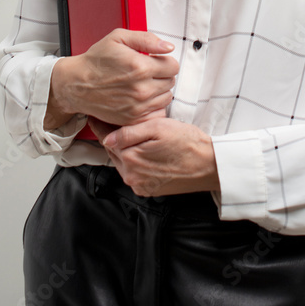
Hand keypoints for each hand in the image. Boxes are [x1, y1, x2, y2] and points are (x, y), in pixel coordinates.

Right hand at [44, 30, 178, 129]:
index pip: (173, 66)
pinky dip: (152, 105)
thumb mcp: (119, 38)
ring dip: (159, 90)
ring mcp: (137, 107)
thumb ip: (147, 39)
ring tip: (143, 83)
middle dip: (162, 75)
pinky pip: (156, 112)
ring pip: (166, 98)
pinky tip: (141, 97)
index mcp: (140, 67)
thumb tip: (168, 47)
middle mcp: (141, 89)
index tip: (155, 61)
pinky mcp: (132, 119)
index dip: (165, 61)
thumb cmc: (96, 60)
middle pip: (171, 82)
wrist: (76, 84)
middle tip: (147, 71)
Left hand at [90, 116, 219, 197]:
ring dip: (124, 149)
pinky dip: (134, 161)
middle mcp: (131, 176)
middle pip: (113, 152)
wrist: (209, 165)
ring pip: (123, 163)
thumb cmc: (187, 142)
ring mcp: (140, 185)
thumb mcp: (158, 128)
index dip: (100, 125)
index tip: (95, 115)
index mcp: (130, 159)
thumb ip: (129, 132)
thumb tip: (107, 137)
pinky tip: (143, 150)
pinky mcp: (149, 190)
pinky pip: (134, 172)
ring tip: (130, 133)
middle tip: (112, 119)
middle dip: (112, 136)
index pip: (106, 139)